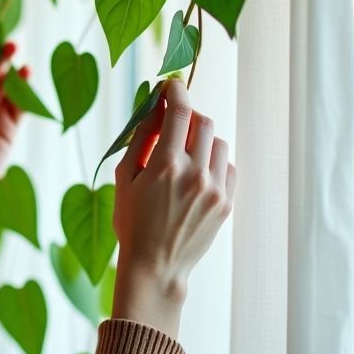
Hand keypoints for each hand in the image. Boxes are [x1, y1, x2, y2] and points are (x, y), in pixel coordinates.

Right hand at [110, 79, 234, 338]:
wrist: (155, 267)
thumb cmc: (132, 222)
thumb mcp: (124, 177)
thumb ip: (140, 139)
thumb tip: (153, 108)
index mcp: (165, 165)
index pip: (180, 111)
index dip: (176, 91)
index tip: (171, 86)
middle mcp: (195, 174)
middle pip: (204, 122)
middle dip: (188, 116)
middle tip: (174, 124)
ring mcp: (214, 190)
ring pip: (219, 143)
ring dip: (202, 140)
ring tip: (186, 154)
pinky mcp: (226, 203)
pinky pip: (228, 167)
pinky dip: (214, 162)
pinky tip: (198, 174)